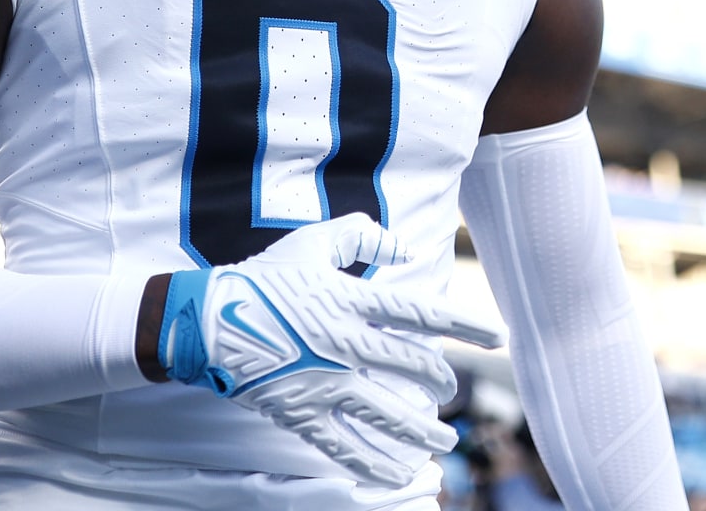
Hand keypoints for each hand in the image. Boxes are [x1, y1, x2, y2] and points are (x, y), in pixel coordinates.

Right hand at [157, 214, 504, 487]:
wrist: (208, 320)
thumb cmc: (265, 276)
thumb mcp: (315, 242)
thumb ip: (364, 234)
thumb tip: (406, 245)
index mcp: (352, 298)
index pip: (423, 313)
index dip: (466, 325)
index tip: (498, 337)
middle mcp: (345, 341)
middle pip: (415, 366)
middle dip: (443, 381)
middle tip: (450, 388)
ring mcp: (324, 381)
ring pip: (390, 414)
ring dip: (424, 431)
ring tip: (445, 441)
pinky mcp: (302, 413)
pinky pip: (346, 446)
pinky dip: (376, 463)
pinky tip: (400, 471)